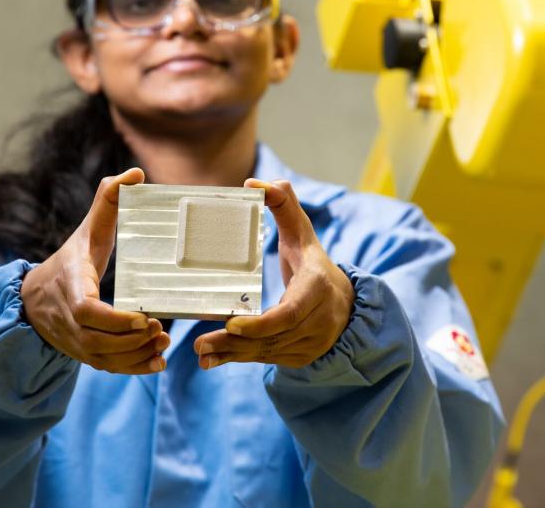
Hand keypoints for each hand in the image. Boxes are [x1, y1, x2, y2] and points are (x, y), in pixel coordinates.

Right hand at [21, 168, 169, 374]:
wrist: (34, 297)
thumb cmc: (70, 259)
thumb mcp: (87, 229)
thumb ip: (108, 200)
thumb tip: (135, 172)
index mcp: (71, 286)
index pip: (86, 310)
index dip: (115, 320)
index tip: (144, 317)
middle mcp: (68, 318)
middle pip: (97, 340)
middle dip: (131, 341)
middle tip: (161, 331)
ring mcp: (73, 339)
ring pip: (103, 359)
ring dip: (134, 357)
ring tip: (163, 345)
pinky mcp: (81, 353)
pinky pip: (105, 368)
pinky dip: (131, 370)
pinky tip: (156, 363)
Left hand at [194, 179, 354, 369]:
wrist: (346, 301)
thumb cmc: (313, 261)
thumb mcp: (302, 231)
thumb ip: (283, 203)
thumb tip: (255, 183)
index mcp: (318, 287)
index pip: (291, 312)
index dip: (262, 323)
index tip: (231, 324)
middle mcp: (319, 320)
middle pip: (273, 337)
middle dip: (235, 343)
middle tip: (199, 344)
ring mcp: (313, 342)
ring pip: (267, 352)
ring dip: (232, 355)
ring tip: (200, 352)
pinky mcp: (302, 357)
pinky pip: (269, 361)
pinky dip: (240, 360)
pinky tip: (213, 360)